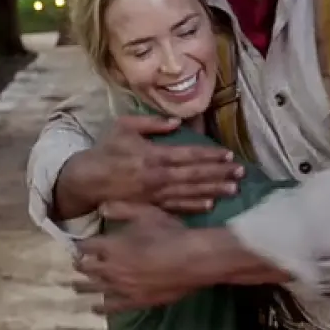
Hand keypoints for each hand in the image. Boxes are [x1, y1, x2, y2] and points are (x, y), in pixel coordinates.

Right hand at [67, 114, 243, 212]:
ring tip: (234, 189)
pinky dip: (193, 207)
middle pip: (194, 175)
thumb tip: (177, 121)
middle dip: (219, 173)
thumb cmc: (106, 149)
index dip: (210, 155)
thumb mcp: (124, 127)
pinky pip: (176, 207)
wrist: (87, 180)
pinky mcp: (151, 207)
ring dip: (213, 190)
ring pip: (190, 192)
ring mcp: (155, 194)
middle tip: (241, 172)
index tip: (228, 154)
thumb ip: (151, 123)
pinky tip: (210, 205)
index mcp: (153, 155)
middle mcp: (158, 176)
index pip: (188, 155)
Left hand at [74, 201, 200, 312]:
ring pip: (95, 288)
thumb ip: (121, 209)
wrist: (192, 260)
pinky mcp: (134, 301)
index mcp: (111, 246)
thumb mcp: (146, 213)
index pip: (87, 247)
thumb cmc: (170, 233)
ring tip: (74, 287)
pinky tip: (95, 308)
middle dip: (80, 265)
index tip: (78, 246)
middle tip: (76, 264)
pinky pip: (112, 306)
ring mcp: (122, 288)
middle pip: (87, 268)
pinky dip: (101, 307)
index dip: (81, 246)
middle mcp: (111, 268)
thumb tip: (100, 208)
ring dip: (83, 287)